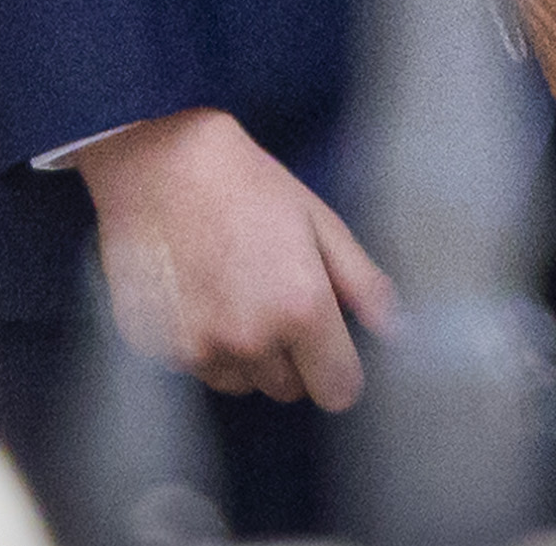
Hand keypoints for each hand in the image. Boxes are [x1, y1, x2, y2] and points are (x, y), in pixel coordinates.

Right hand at [71, 109, 399, 404]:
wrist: (160, 164)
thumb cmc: (246, 185)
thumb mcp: (319, 221)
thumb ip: (362, 282)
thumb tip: (395, 330)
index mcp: (301, 309)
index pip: (338, 391)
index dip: (338, 368)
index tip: (328, 345)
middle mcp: (251, 340)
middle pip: (289, 389)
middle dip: (291, 357)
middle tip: (273, 298)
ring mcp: (200, 348)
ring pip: (242, 382)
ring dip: (245, 355)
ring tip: (233, 292)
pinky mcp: (160, 348)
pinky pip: (198, 366)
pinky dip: (203, 344)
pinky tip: (198, 294)